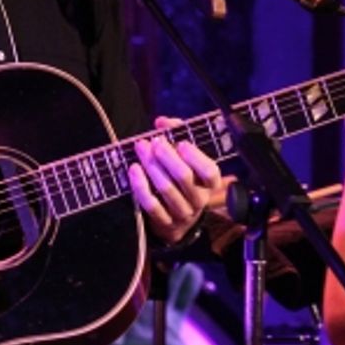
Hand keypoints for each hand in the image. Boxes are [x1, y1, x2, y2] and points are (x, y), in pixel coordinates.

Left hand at [130, 116, 222, 244]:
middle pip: (184, 177)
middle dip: (167, 156)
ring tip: (141, 148)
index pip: (210, 172)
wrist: (177, 216)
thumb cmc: (183, 176)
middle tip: (155, 142)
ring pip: (165, 188)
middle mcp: (199, 199)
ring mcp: (182, 213)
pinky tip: (133, 169)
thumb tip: (162, 122)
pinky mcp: (165, 222)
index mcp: (209, 183)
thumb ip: (177, 134)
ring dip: (151, 166)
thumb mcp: (186, 156)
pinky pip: (151, 204)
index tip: (182, 143)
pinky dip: (140, 185)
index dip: (196, 157)